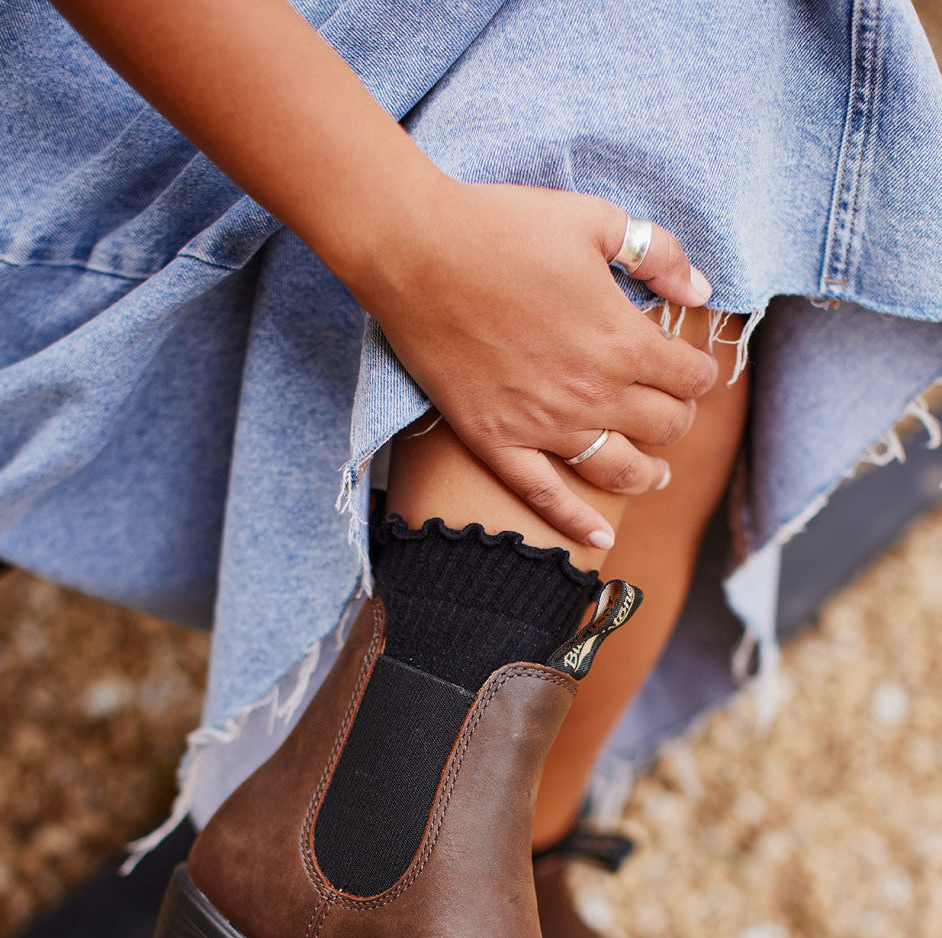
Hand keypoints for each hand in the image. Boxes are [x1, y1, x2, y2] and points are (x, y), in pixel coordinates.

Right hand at [362, 179, 717, 546]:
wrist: (416, 252)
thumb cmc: (501, 227)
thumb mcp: (592, 219)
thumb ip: (655, 252)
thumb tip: (700, 289)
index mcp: (620, 338)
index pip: (689, 377)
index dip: (699, 375)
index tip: (692, 369)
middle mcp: (591, 392)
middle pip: (663, 427)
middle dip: (678, 419)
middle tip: (671, 410)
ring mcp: (542, 424)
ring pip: (617, 469)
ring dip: (647, 474)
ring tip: (656, 474)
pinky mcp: (496, 441)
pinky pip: (544, 495)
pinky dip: (576, 523)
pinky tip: (601, 539)